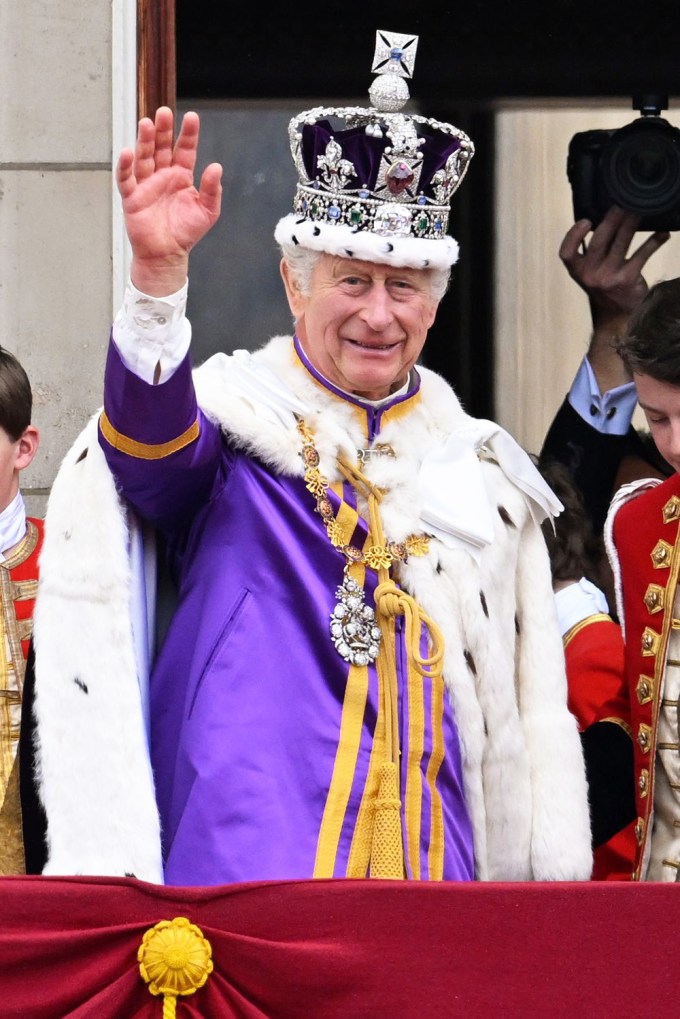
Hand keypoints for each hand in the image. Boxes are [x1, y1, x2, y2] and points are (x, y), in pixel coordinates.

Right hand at [116, 107, 222, 294]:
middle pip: (162, 147)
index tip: (191, 117)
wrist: (167, 255)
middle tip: (164, 113)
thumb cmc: (186, 233)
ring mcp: (146, 184)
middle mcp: (163, 175)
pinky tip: (127, 153)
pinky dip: (125, 166)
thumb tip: (216, 167)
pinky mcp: (132, 197)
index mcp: (181, 176)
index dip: (188, 134)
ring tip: (147, 124)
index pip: (185, 149)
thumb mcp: (207, 212)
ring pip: (144, 157)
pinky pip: (126, 178)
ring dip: (145, 140)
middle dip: (163, 130)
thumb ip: (212, 190)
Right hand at [559, 206, 669, 390]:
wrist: (618, 316)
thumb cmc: (605, 287)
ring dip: (632, 223)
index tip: (586, 221)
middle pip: (598, 241)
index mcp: (577, 271)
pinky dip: (654, 241)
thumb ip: (591, 252)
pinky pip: (642, 254)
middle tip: (622, 203)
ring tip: (640, 210)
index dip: (573, 235)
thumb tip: (604, 219)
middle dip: (612, 219)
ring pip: (621, 243)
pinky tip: (663, 233)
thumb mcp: (590, 272)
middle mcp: (589, 275)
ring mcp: (608, 277)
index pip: (566, 253)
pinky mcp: (627, 279)